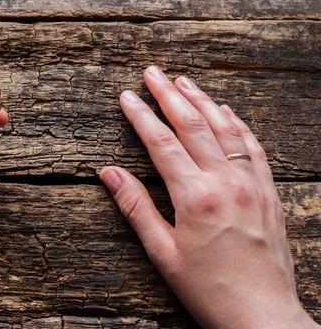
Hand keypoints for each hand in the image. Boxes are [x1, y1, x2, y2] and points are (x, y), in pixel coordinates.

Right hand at [100, 67, 317, 327]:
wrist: (262, 316)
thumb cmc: (207, 289)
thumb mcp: (162, 252)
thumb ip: (136, 207)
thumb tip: (109, 173)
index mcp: (195, 197)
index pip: (162, 143)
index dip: (141, 116)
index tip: (127, 96)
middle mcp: (226, 182)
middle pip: (193, 126)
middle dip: (169, 95)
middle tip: (152, 72)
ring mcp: (252, 185)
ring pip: (224, 129)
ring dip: (202, 101)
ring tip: (183, 81)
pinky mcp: (269, 192)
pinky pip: (253, 147)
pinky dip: (237, 123)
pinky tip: (226, 110)